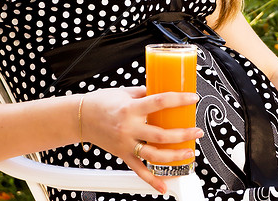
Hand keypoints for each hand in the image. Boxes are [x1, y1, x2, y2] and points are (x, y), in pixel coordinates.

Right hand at [79, 87, 201, 193]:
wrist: (80, 118)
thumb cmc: (101, 102)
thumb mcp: (125, 92)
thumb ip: (145, 94)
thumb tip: (163, 92)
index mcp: (131, 108)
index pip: (160, 102)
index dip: (178, 100)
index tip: (192, 98)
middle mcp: (129, 128)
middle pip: (161, 134)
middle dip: (183, 134)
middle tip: (196, 132)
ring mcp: (126, 144)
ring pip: (153, 155)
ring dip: (174, 156)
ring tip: (188, 153)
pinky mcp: (123, 155)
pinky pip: (139, 171)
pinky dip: (151, 181)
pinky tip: (164, 186)